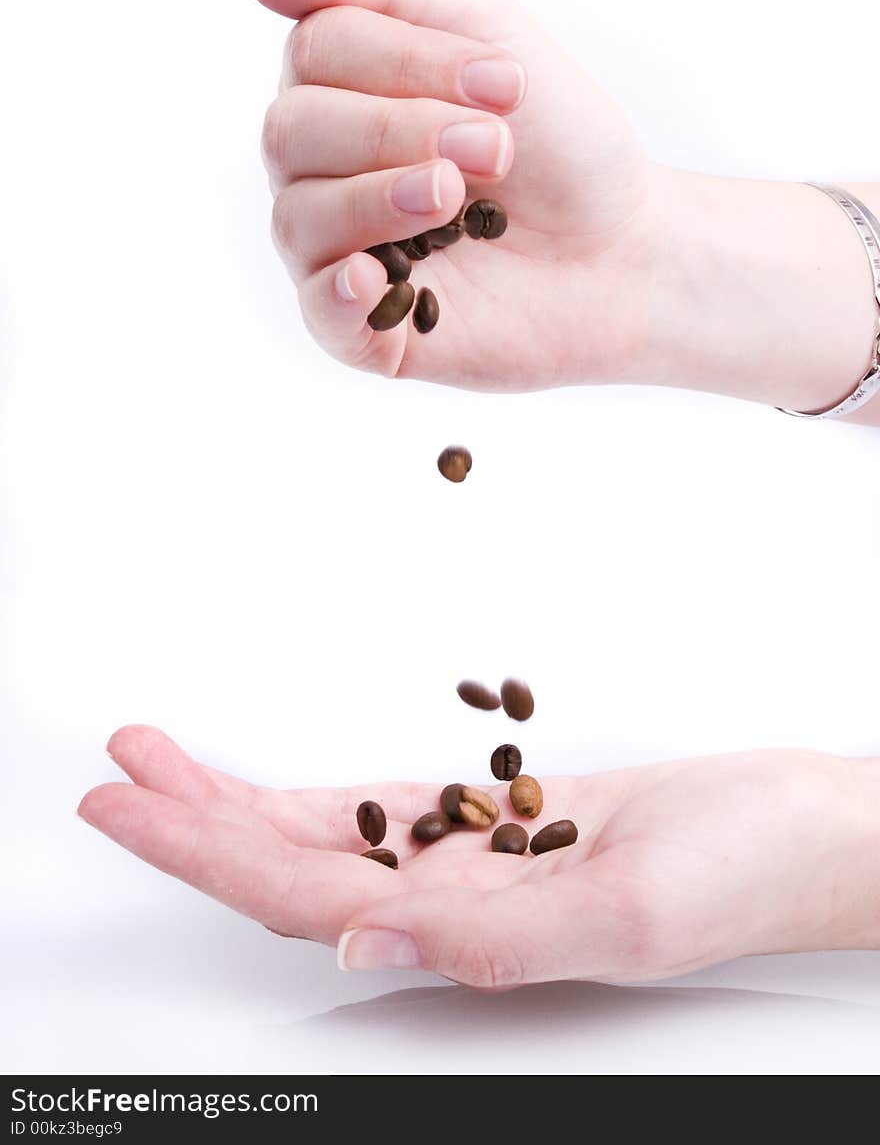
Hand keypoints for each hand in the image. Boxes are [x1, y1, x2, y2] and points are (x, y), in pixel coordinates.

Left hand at [78, 726, 879, 987]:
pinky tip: (275, 785)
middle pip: (289, 868)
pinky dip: (317, 793)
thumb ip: (500, 938)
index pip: (304, 898)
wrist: (802, 827)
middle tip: (115, 772)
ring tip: (165, 760)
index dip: (204, 854)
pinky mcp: (501, 824)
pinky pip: (384, 813)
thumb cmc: (750, 871)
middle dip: (192, 820)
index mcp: (475, 939)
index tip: (126, 806)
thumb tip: (369, 944)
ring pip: (325, 839)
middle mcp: (457, 908)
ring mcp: (474, 864)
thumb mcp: (633, 908)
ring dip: (239, 801)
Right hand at [244, 0, 652, 389]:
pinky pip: (318, 311)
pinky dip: (336, 290)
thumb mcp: (485, 32)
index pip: (316, 51)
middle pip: (292, 131)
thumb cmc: (562, 144)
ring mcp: (341, 255)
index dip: (404, 61)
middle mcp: (327, 173)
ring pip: (299, 215)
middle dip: (396, 127)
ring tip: (458, 196)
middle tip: (496, 147)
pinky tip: (371, 274)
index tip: (507, 85)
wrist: (626, 251)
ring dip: (380, 195)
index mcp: (345, 94)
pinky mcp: (369, 332)